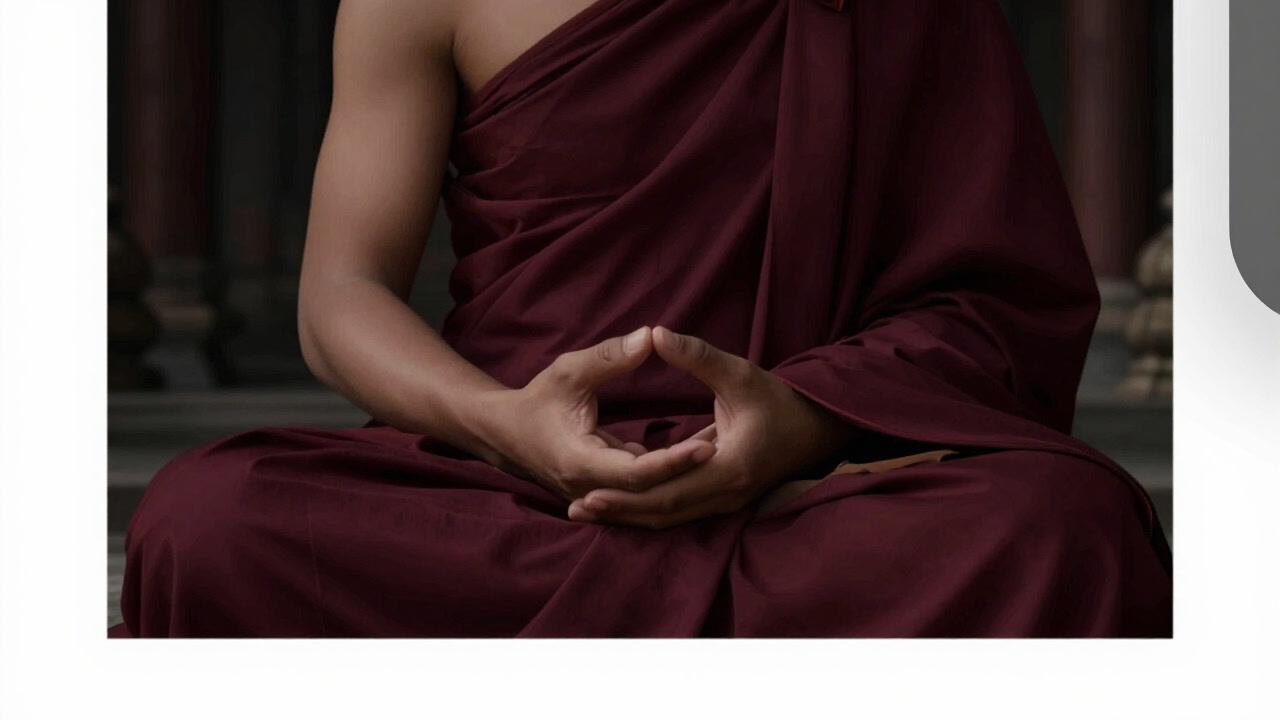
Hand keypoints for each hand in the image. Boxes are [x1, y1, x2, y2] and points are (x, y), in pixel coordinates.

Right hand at [469, 326, 717, 499]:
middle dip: (688, 473)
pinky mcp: (604, 491)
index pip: (637, 474)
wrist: (505, 434)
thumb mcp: (568, 371)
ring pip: (648, 497)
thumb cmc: (536, 399)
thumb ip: (609, 356)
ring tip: (720, 446)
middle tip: (727, 447)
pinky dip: (668, 474)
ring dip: (682, 476)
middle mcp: (589, 488)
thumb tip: (651, 336)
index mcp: (580, 463)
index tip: (708, 445)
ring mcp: (596, 494)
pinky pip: (641, 490)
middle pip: (649, 493)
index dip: (674, 461)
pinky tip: (698, 451)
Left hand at [566, 326, 855, 528]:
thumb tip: (655, 332)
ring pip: (670, 518)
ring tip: (587, 511)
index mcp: (729, 467)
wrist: (818, 427)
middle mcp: (727, 494)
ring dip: (630, 516)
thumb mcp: (738, 373)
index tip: (588, 490)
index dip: (627, 495)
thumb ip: (696, 356)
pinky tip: (620, 505)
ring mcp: (727, 502)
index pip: (669, 491)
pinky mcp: (724, 500)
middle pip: (663, 513)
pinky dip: (648, 510)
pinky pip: (680, 512)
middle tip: (575, 508)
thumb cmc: (779, 399)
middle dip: (619, 512)